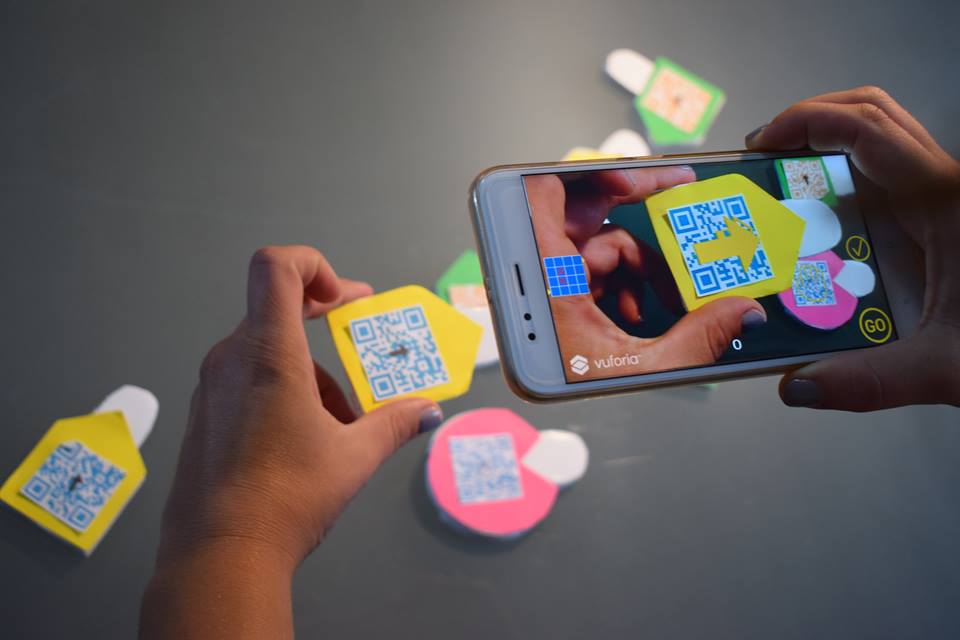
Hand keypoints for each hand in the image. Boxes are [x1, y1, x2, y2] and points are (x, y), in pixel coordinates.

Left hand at [140, 246, 442, 638]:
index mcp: (268, 353)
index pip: (276, 266)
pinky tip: (309, 439)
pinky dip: (285, 391)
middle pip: (278, 310)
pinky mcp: (205, 414)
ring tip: (345, 422)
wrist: (218, 555)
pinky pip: (249, 380)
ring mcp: (212, 387)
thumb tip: (429, 412)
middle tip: (362, 330)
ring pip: (268, 352)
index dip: (314, 264)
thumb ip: (396, 423)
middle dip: (326, 319)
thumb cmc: (286, 498)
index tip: (344, 299)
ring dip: (312, 371)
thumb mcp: (354, 456)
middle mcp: (232, 359)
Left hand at [527, 169, 765, 375]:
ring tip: (657, 300)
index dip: (593, 175)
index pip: (546, 195)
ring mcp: (544, 282)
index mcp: (547, 278)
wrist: (544, 421)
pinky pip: (587, 268)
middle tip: (675, 209)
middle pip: (581, 212)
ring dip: (632, 264)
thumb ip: (696, 339)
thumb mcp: (640, 369)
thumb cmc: (572, 392)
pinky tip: (633, 313)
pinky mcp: (552, 295)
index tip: (639, 182)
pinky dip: (616, 281)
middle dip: (632, 216)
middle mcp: (538, 272)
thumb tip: (743, 311)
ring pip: (592, 244)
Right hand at [747, 86, 959, 410]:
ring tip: (789, 173)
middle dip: (811, 119)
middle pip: (873, 113)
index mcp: (945, 200)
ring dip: (833, 141)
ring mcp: (949, 196)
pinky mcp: (948, 214)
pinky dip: (853, 173)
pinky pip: (893, 173)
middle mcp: (947, 186)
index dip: (805, 121)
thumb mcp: (947, 365)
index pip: (864, 128)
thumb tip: (798, 384)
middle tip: (768, 151)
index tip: (763, 144)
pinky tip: (829, 215)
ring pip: (884, 136)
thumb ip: (869, 381)